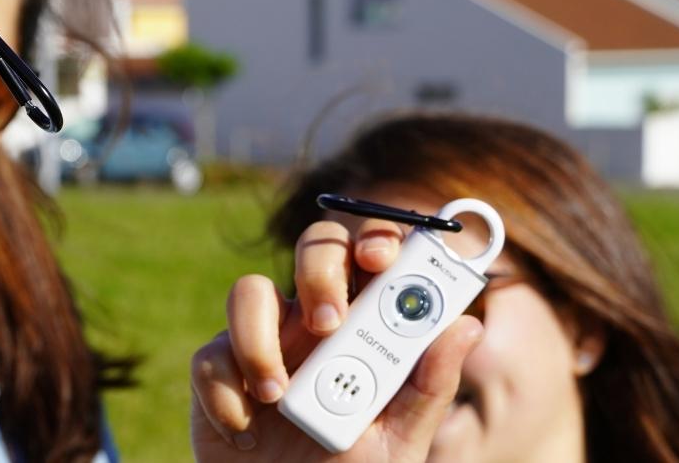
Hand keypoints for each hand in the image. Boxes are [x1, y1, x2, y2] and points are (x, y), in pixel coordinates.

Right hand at [190, 219, 483, 461]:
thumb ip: (429, 386)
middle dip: (319, 269)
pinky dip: (226, 395)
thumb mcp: (400, 439)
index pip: (374, 255)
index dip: (377, 238)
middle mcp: (312, 321)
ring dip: (259, 340)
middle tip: (327, 322)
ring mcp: (262, 341)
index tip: (381, 260)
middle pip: (314, 249)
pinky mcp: (217, 370)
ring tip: (277, 397)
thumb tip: (467, 326)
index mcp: (364, 326)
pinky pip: (211, 355)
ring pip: (248, 291)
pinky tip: (245, 431)